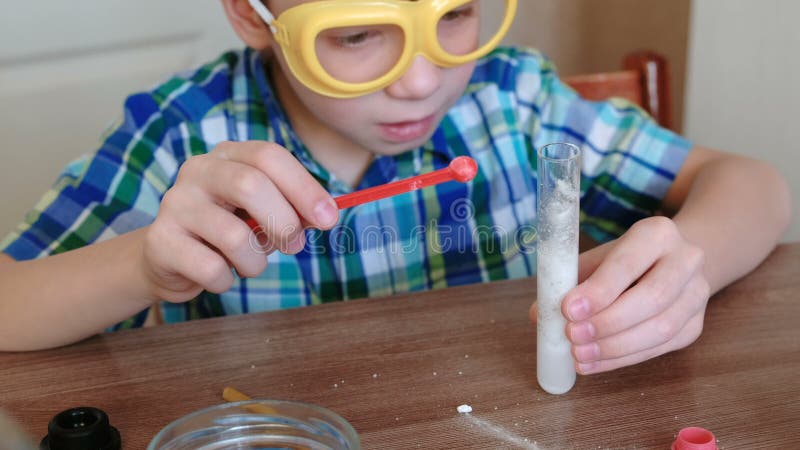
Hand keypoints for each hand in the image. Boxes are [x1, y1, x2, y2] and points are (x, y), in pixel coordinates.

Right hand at [140, 141, 338, 302]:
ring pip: (233, 235)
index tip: (329, 219)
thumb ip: (293, 209)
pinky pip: (211, 268)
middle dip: (284, 222)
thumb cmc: (228, 231)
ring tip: (249, 263)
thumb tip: (325, 214)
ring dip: (255, 261)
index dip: (304, 187)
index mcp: (228, 155)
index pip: (269, 156)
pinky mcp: (160, 240)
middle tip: (294, 246)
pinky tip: (219, 274)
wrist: (168, 258)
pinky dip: (226, 280)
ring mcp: (174, 203)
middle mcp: (198, 170)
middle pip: (250, 185)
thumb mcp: (263, 214)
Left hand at [531, 216, 710, 373]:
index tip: (568, 309)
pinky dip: (623, 359)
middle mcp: (686, 260)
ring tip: (579, 355)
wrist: (672, 263)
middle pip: (653, 298)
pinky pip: (661, 348)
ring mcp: (697, 295)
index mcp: (657, 233)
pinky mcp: (696, 325)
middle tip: (572, 336)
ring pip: (661, 328)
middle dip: (608, 322)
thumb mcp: (597, 259)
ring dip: (615, 347)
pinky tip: (595, 363)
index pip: (629, 263)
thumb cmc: (624, 260)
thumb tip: (538, 315)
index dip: (599, 289)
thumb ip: (569, 282)